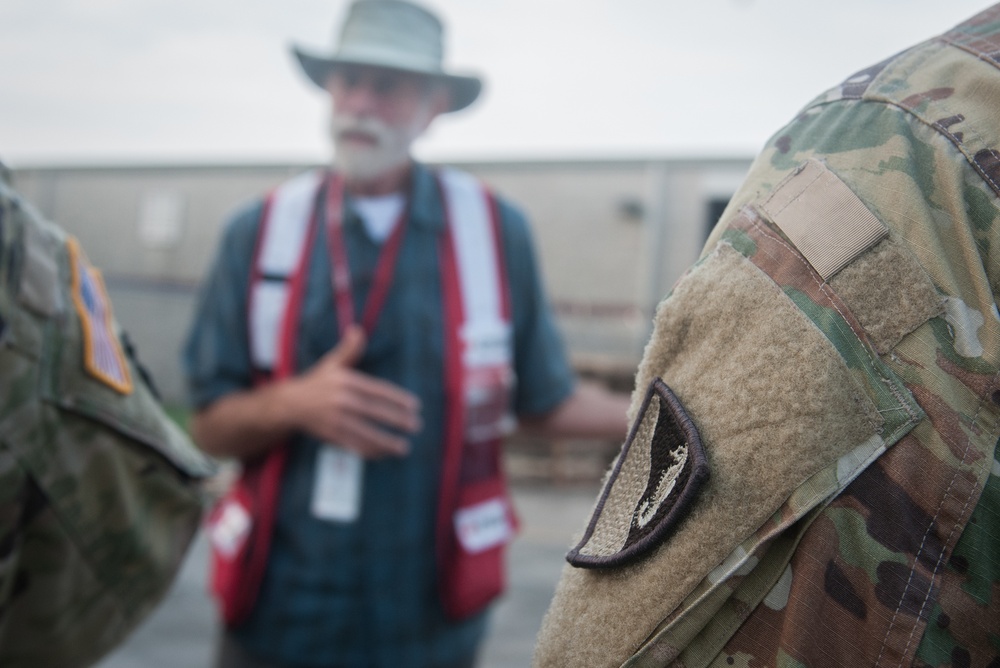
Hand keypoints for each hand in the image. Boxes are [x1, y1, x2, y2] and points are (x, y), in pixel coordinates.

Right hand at [285, 325, 420, 457]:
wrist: (289, 405)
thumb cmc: (316, 383)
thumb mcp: (332, 364)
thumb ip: (349, 350)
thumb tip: (357, 330)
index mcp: (346, 381)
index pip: (377, 390)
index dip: (397, 399)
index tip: (415, 406)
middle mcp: (340, 400)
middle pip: (374, 412)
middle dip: (397, 420)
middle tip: (416, 426)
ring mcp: (334, 419)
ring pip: (365, 432)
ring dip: (386, 441)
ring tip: (404, 447)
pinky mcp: (329, 435)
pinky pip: (353, 445)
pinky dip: (369, 450)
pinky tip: (384, 454)